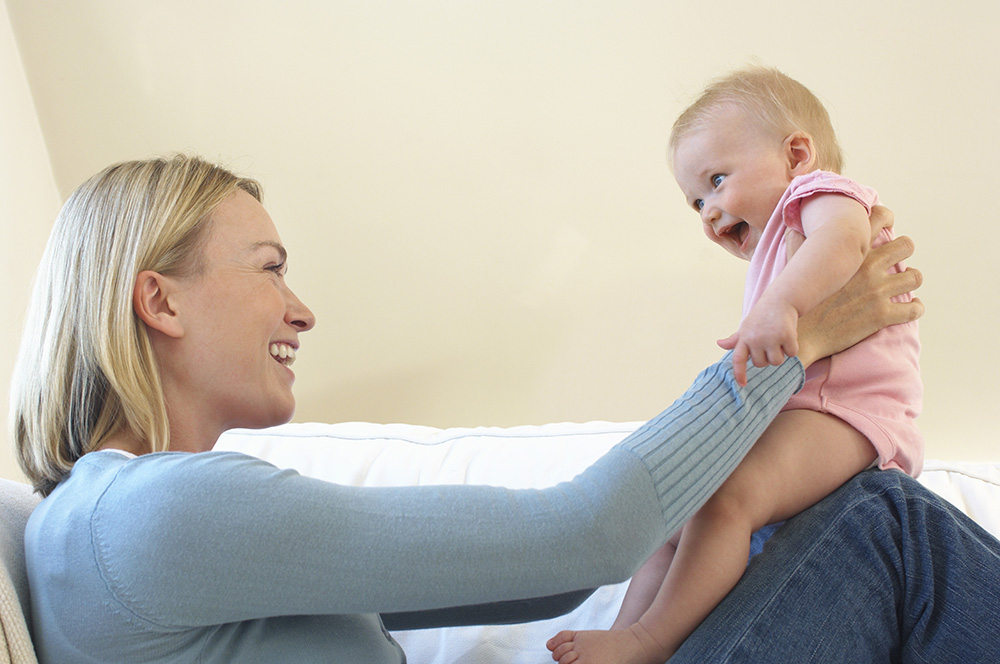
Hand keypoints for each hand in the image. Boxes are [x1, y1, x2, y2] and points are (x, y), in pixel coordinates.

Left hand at [719, 298, 798, 385]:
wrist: (780, 300)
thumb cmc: (761, 316)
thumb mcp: (746, 326)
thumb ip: (735, 339)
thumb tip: (719, 344)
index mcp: (743, 338)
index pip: (738, 359)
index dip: (739, 373)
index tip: (742, 385)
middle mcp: (755, 339)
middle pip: (761, 364)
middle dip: (767, 357)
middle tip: (770, 341)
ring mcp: (771, 338)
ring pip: (776, 362)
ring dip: (781, 354)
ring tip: (778, 339)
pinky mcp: (786, 336)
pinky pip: (792, 354)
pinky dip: (793, 347)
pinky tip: (789, 335)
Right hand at [796, 207, 922, 367]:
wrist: (799, 335)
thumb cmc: (797, 301)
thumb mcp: (795, 266)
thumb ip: (799, 243)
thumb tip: (792, 227)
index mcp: (849, 252)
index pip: (878, 218)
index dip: (886, 218)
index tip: (887, 225)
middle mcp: (867, 267)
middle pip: (906, 245)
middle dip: (904, 252)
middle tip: (897, 261)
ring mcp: (877, 292)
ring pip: (915, 277)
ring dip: (910, 281)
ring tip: (902, 286)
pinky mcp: (882, 316)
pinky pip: (915, 309)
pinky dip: (915, 308)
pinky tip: (909, 309)